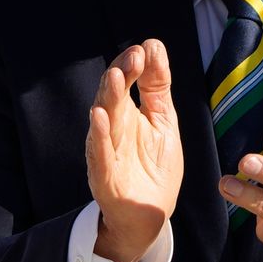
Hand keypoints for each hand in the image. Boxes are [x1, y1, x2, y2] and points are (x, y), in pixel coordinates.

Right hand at [83, 37, 185, 261]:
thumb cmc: (154, 169)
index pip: (124, 83)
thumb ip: (157, 87)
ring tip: (116, 76)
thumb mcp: (163, 123)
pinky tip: (98, 116)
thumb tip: (153, 45)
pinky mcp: (105, 176)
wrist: (148, 216)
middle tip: (134, 55)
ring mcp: (107, 152)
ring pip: (104, 120)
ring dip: (108, 97)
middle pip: (112, 96)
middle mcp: (112, 129)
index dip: (132, 65)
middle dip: (121, 75)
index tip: (145, 48)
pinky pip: (99, 153)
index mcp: (125, 115)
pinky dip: (99, 135)